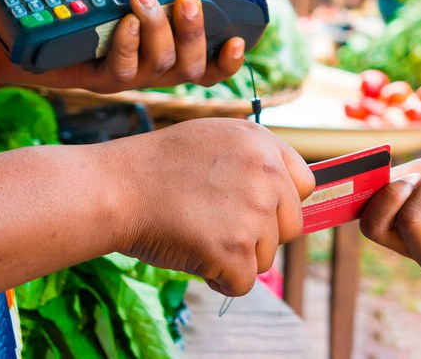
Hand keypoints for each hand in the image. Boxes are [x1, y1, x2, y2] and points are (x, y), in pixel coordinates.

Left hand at [9, 0, 245, 92]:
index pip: (209, 68)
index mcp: (167, 55)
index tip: (238, 40)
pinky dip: (128, 43)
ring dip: (157, 27)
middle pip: (191, 67)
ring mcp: (128, 79)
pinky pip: (122, 69)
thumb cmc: (81, 12)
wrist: (27, 38)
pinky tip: (125, 22)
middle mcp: (154, 72)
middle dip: (194, 32)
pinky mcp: (99, 81)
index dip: (228, 62)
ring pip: (160, 65)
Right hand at [106, 118, 314, 295]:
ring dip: (236, 256)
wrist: (116, 188)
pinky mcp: (236, 249)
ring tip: (198, 232)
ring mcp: (254, 213)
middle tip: (217, 224)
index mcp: (263, 145)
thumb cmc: (156, 167)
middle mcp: (267, 175)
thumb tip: (282, 193)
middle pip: (291, 227)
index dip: (279, 204)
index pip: (303, 186)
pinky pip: (243, 283)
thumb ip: (254, 160)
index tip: (254, 210)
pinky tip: (192, 253)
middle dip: (260, 235)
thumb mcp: (215, 138)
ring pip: (266, 257)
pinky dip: (218, 278)